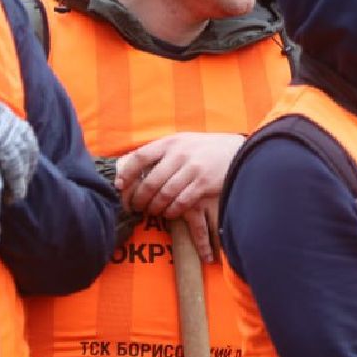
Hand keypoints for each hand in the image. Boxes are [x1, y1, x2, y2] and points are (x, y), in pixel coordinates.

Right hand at [0, 101, 37, 198]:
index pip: (22, 132)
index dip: (24, 155)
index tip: (20, 173)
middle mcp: (2, 115)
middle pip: (27, 142)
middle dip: (27, 166)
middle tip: (18, 187)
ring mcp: (0, 126)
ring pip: (24, 155)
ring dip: (22, 178)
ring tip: (13, 196)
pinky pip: (15, 164)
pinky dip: (16, 182)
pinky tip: (12, 195)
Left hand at [114, 132, 243, 261]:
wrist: (237, 152)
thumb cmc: (204, 149)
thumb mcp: (183, 142)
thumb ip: (162, 152)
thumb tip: (131, 165)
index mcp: (171, 142)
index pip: (140, 157)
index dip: (126, 173)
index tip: (119, 186)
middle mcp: (180, 154)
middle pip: (150, 182)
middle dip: (139, 199)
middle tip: (135, 207)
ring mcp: (192, 169)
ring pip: (164, 195)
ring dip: (155, 207)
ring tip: (152, 211)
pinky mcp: (204, 184)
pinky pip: (181, 202)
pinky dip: (172, 211)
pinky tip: (169, 213)